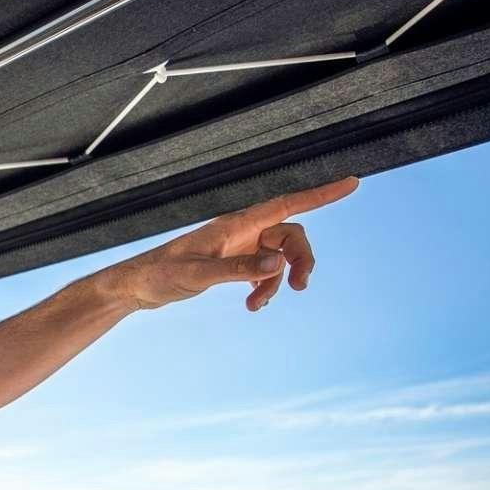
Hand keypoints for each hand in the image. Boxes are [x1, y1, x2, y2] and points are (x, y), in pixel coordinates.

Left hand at [111, 177, 358, 312]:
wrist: (137, 286)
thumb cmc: (161, 275)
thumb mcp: (198, 275)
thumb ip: (239, 269)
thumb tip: (279, 263)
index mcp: (236, 225)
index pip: (287, 204)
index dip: (321, 195)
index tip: (352, 183)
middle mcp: (241, 231)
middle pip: (290, 236)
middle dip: (301, 260)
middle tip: (301, 288)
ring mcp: (238, 246)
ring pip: (278, 258)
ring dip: (277, 282)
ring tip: (257, 306)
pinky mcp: (231, 262)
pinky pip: (263, 271)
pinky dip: (264, 287)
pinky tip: (253, 305)